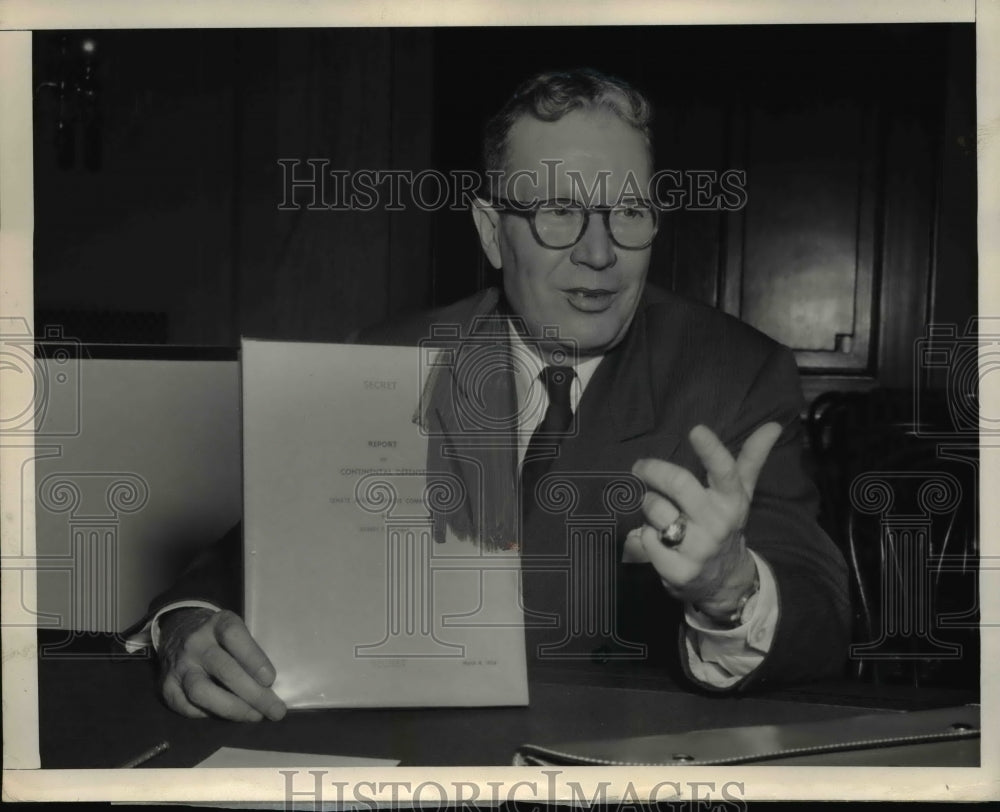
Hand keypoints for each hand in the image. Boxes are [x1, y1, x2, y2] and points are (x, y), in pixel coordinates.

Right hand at [157, 607, 286, 721]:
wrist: (178, 632)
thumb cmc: (219, 637)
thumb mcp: (236, 631)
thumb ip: (249, 653)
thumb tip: (270, 688)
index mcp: (217, 624)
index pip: (234, 636)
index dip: (253, 658)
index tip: (270, 679)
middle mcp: (196, 643)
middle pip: (224, 669)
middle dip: (253, 694)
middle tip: (275, 710)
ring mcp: (179, 666)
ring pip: (202, 692)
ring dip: (233, 709)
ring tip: (255, 716)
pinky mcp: (166, 687)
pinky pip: (189, 707)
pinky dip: (212, 714)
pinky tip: (230, 715)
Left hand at [630, 422, 781, 614]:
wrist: (725, 580)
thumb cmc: (725, 523)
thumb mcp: (741, 493)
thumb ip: (752, 458)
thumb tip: (773, 424)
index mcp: (732, 500)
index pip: (725, 471)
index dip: (711, 450)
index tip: (696, 430)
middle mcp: (717, 523)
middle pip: (679, 484)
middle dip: (653, 470)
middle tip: (640, 467)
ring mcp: (698, 549)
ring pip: (656, 509)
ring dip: (648, 504)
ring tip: (656, 509)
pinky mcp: (678, 570)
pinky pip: (646, 538)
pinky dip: (646, 534)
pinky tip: (659, 539)